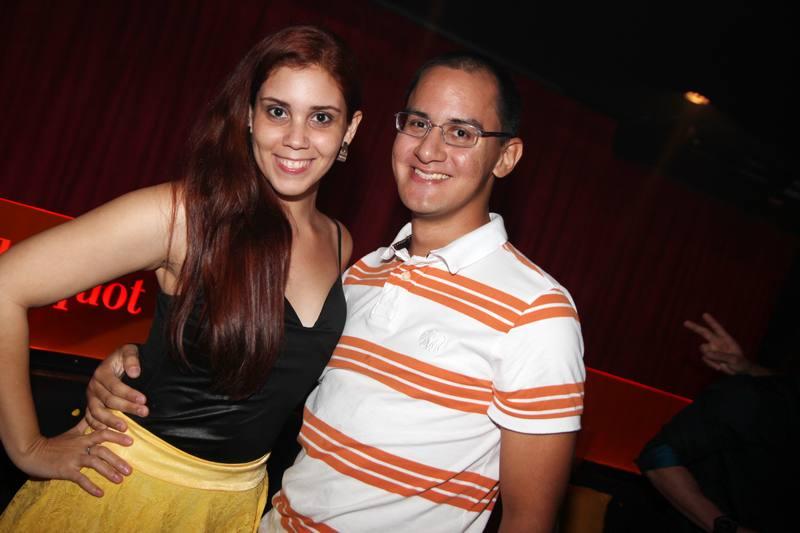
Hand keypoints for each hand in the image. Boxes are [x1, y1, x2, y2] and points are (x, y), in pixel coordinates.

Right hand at [18, 419, 132, 496]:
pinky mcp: (66, 470)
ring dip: (108, 472)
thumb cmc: (54, 444)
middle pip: (103, 451)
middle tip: (129, 469)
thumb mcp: (71, 433)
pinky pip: (80, 478)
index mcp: (83, 438)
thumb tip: (93, 412)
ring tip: (120, 480)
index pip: (103, 434)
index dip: (117, 436)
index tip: (131, 440)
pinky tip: (100, 493)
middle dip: (117, 460)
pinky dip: (91, 486)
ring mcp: (73, 459)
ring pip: (94, 464)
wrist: (32, 453)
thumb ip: (84, 424)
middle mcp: (80, 447)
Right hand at [85, 344, 147, 432]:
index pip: (115, 386)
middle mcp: (93, 386)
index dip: (129, 394)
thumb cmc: (124, 357)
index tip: (143, 399)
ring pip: (97, 412)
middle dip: (127, 407)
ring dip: (111, 421)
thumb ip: (131, 359)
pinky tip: (109, 432)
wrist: (116, 361)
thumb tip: (134, 373)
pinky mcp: (91, 405)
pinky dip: (97, 426)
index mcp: (101, 373)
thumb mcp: (129, 351)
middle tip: (144, 412)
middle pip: (108, 400)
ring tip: (125, 428)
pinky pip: (90, 418)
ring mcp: (91, 397)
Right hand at [683, 313, 752, 375]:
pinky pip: (705, 358)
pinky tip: (719, 367)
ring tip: (722, 364)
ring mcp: (712, 349)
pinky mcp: (709, 357)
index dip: (711, 321)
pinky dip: (711, 364)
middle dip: (695, 327)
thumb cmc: (740, 363)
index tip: (704, 314)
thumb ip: (721, 356)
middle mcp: (717, 342)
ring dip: (711, 357)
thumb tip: (706, 354)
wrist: (740, 372)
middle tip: (685, 322)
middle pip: (704, 332)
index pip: (717, 329)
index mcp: (726, 339)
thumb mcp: (734, 360)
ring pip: (703, 349)